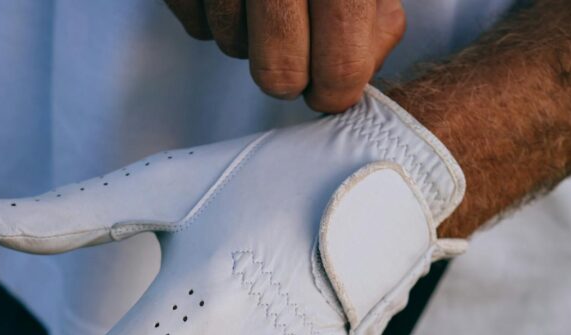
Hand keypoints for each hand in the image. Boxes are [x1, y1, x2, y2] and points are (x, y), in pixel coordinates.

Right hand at [164, 0, 406, 111]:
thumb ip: (374, 7)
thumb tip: (356, 66)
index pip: (339, 65)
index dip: (336, 90)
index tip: (333, 88)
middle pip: (278, 74)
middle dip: (292, 74)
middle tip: (300, 52)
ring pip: (233, 48)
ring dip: (251, 37)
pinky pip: (196, 24)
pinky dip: (214, 15)